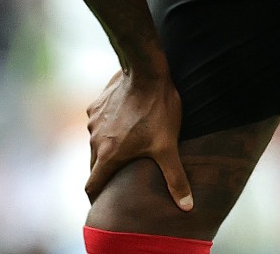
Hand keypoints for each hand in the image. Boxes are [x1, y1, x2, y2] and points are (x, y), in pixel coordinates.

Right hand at [85, 69, 193, 211]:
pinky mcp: (96, 104)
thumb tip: (187, 207)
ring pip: (96, 143)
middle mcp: (95, 139)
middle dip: (105, 174)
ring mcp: (93, 120)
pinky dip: (107, 129)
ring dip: (106, 149)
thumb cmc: (157, 111)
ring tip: (124, 150)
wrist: (146, 72)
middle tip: (119, 180)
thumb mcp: (168, 147)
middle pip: (94, 165)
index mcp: (108, 155)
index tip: (102, 204)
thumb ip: (175, 179)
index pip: (92, 186)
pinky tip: (123, 124)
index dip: (96, 198)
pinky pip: (98, 123)